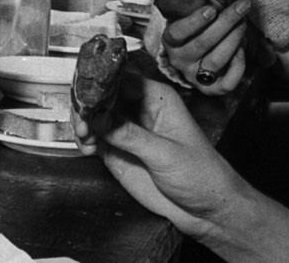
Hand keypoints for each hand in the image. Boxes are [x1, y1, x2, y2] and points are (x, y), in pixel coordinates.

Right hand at [74, 76, 247, 241]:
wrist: (207, 211)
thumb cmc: (202, 175)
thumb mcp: (165, 153)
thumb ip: (129, 135)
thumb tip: (98, 117)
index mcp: (157, 99)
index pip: (121, 78)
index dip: (100, 83)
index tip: (85, 94)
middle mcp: (138, 110)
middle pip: (102, 95)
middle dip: (87, 105)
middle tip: (81, 121)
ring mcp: (126, 130)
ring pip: (93, 115)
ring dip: (82, 123)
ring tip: (84, 137)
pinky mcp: (117, 150)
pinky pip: (92, 137)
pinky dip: (83, 140)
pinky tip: (87, 148)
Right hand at [160, 0, 251, 93]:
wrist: (196, 60)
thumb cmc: (197, 30)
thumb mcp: (192, 17)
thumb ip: (202, 5)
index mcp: (171, 42)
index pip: (177, 33)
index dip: (193, 22)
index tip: (210, 8)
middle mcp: (180, 60)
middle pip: (202, 44)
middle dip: (225, 23)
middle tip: (241, 7)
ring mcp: (195, 76)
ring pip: (216, 60)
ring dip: (234, 39)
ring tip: (244, 23)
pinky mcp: (211, 89)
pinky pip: (227, 82)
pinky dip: (238, 65)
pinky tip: (242, 49)